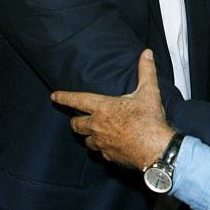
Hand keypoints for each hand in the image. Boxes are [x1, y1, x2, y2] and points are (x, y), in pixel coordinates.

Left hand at [51, 50, 173, 169]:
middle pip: (76, 124)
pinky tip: (110, 145)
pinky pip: (100, 152)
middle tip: (77, 118)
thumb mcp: (149, 92)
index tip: (54, 96)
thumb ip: (146, 71)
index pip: (78, 100)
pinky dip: (102, 148)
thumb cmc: (149, 120)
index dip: (65, 97)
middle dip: (75, 120)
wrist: (155, 149)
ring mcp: (101, 143)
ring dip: (88, 135)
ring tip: (94, 132)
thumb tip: (147, 53)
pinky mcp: (108, 156)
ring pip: (86, 140)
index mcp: (103, 108)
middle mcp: (97, 126)